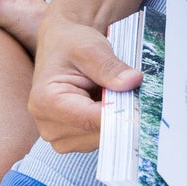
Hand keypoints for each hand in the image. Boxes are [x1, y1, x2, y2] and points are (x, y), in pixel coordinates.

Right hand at [28, 13, 142, 153]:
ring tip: (107, 94)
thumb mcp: (91, 48)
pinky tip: (103, 104)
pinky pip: (99, 139)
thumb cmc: (71, 45)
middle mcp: (47, 124)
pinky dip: (108, 124)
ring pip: (101, 139)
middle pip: (97, 133)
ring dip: (113, 119)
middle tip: (124, 90)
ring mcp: (57, 136)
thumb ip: (110, 68)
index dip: (119, 113)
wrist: (62, 46)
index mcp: (46, 101)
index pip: (91, 119)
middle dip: (117, 114)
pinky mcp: (69, 140)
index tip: (140, 104)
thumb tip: (133, 81)